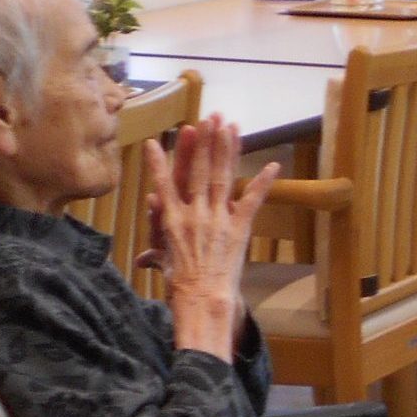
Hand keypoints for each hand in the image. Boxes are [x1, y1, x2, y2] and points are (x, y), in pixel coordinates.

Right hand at [144, 117, 276, 337]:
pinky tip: (272, 165)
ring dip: (226, 150)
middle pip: (196, 171)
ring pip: (221, 177)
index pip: (164, 183)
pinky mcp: (239, 227)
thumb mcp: (164, 261)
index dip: (162, 160)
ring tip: (229, 126)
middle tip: (207, 118)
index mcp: (172, 219)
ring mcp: (217, 218)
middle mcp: (194, 213)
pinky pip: (252, 200)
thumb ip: (156, 250)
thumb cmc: (180, 283)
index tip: (158, 141)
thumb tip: (143, 247)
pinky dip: (262, 182)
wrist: (202, 298)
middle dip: (202, 142)